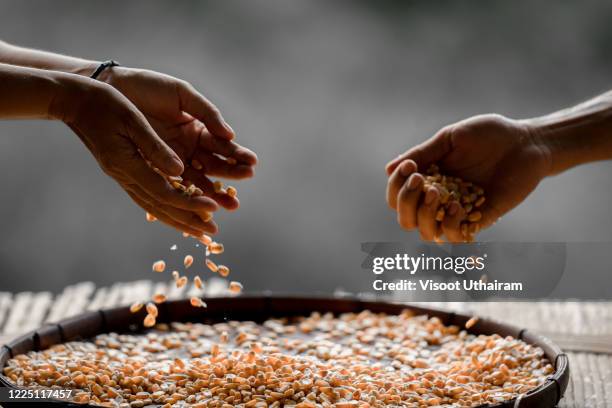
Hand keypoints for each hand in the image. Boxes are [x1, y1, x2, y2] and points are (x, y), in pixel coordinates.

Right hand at [56, 76, 219, 235]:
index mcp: (127, 165)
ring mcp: (122, 177)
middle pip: (161, 207)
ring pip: (154, 206)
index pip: (164, 192)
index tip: (214, 208)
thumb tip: (179, 170)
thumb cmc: (105, 104)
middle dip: (189, 220)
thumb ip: (155, 147)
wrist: (74, 102)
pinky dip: (165, 209)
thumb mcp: (132, 120)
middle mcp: (124, 177)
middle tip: (213, 232)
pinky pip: (147, 197)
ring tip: (199, 231)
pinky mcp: (124, 173)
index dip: (190, 202)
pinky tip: (177, 213)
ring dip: (178, 220)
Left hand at [100, 67, 256, 209]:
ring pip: (196, 180)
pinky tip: (199, 202)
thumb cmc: (150, 87)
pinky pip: (171, 184)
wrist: (114, 88)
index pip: (222, 146)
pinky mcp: (153, 167)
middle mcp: (187, 148)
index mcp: (198, 130)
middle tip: (246, 183)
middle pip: (213, 167)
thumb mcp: (183, 95)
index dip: (237, 155)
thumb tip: (230, 134)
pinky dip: (185, 194)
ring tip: (230, 203)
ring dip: (214, 192)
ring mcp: (171, 160)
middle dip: (231, 176)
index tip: (252, 163)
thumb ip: (207, 113)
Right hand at [385, 114, 550, 241]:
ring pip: (427, 233)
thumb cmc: (489, 135)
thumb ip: (422, 154)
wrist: (526, 142)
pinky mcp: (479, 220)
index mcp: (427, 180)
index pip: (396, 197)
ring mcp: (458, 212)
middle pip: (406, 219)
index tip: (410, 167)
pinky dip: (450, 225)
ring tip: (438, 194)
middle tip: (422, 182)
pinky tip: (456, 205)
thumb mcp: (450, 138)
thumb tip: (388, 169)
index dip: (396, 187)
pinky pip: (456, 237)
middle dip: (406, 203)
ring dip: (425, 216)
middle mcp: (438, 200)